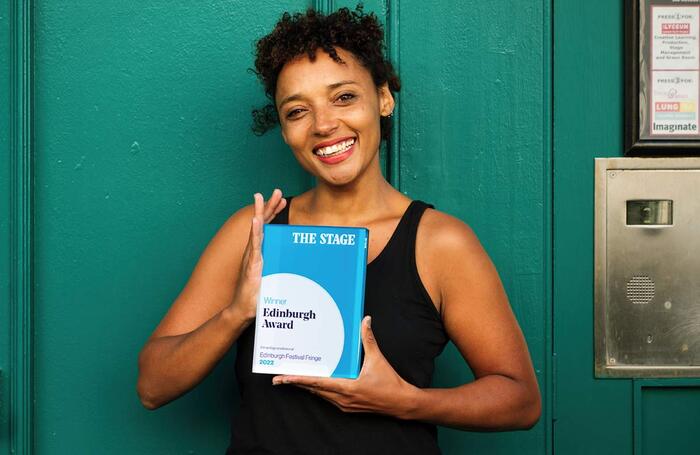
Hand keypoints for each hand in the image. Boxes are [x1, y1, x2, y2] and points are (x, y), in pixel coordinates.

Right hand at [228, 189, 285, 320]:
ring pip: (256, 231)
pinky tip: (256, 220)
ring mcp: (251, 257)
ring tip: (260, 197)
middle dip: (269, 206)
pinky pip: (253, 246)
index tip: (281, 200)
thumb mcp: (272, 278)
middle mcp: (253, 251)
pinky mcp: (251, 265)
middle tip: (276, 190)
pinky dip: (255, 232)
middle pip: (262, 224)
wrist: (243, 310)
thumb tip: (294, 266)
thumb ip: (279, 269)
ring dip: (259, 213)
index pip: (267, 228)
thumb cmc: (257, 295)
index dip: (273, 213)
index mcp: (259, 252)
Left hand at [272, 316, 418, 417]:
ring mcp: (344, 405)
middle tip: (280, 377)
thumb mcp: (377, 360)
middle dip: (297, 383)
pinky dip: (319, 390)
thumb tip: (365, 321)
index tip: (282, 378)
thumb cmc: (390, 383)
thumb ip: (368, 340)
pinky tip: (316, 383)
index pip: (316, 383)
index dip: (297, 380)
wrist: (401, 403)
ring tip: (294, 378)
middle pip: (313, 390)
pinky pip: (328, 398)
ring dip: (307, 386)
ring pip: (320, 395)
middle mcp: (342, 399)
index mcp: (346, 388)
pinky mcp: (348, 406)